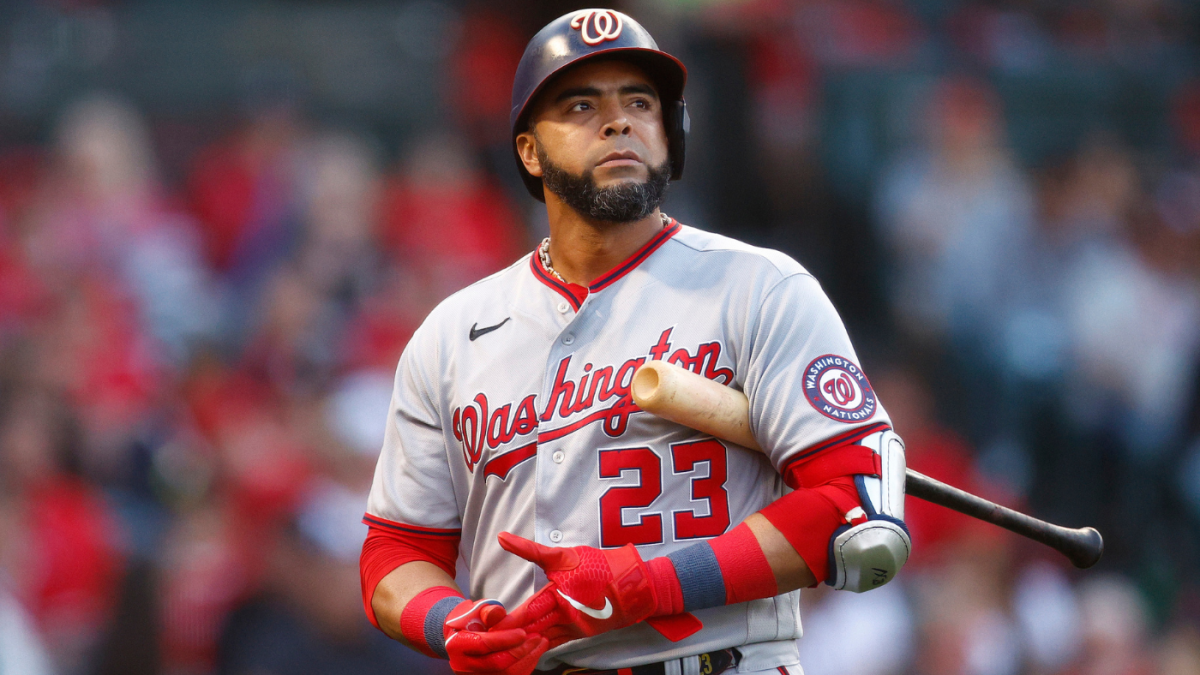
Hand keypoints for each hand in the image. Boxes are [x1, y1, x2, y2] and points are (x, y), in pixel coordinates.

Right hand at [444, 599, 549, 674]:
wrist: (459, 638)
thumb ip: (487, 612)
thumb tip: (499, 612)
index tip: (523, 632)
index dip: (505, 639)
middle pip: (497, 663)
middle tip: (538, 637)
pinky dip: (526, 666)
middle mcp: (464, 666)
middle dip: (521, 650)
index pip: (484, 644)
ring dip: (528, 659)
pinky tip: (535, 653)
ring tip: (541, 643)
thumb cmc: (468, 621)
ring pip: (507, 673)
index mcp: (458, 645)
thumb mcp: (474, 611)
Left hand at [491, 532, 656, 646]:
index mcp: (558, 598)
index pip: (525, 613)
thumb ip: (530, 549)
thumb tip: (502, 537)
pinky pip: (554, 643)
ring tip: (502, 647)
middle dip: (510, 635)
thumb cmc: (599, 567)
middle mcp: (565, 618)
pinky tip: (526, 649)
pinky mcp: (580, 634)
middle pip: (530, 630)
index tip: (487, 627)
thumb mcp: (563, 555)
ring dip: (523, 643)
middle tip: (489, 640)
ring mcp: (573, 630)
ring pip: (541, 640)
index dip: (506, 622)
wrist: (634, 585)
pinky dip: (539, 646)